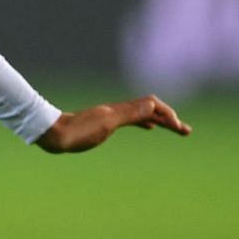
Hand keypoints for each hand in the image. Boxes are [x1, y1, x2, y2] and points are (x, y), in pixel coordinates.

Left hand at [36, 95, 190, 152]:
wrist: (51, 135)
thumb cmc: (76, 132)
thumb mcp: (106, 124)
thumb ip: (129, 114)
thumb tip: (153, 104)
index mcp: (119, 110)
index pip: (151, 106)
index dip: (168, 115)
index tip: (180, 128)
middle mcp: (116, 110)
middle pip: (149, 110)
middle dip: (169, 118)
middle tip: (186, 131)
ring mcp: (109, 116)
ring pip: (141, 114)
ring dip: (160, 120)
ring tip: (174, 128)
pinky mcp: (102, 123)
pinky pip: (131, 120)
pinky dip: (145, 121)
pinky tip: (148, 126)